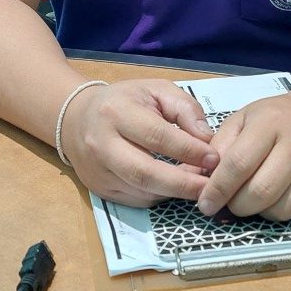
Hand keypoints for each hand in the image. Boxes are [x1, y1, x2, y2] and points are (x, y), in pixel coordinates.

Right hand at [61, 79, 218, 206]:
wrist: (76, 118)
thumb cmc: (124, 101)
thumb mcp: (156, 90)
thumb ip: (184, 108)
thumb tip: (207, 138)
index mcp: (116, 112)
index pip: (157, 136)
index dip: (189, 150)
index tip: (214, 158)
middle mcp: (102, 144)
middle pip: (145, 173)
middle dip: (183, 184)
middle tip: (211, 186)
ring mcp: (98, 171)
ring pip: (142, 191)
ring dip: (175, 192)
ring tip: (199, 186)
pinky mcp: (99, 189)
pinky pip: (136, 200)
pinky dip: (160, 196)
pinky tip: (175, 187)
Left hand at [195, 91, 290, 221]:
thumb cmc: (279, 119)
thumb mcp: (245, 119)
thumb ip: (220, 146)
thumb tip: (197, 177)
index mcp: (272, 122)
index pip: (238, 164)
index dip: (217, 189)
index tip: (205, 204)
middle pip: (260, 192)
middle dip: (237, 206)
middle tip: (231, 203)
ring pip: (281, 210)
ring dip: (262, 211)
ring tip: (259, 196)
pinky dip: (286, 213)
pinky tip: (283, 196)